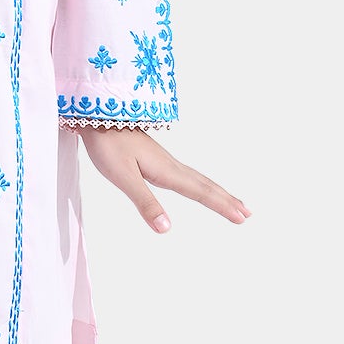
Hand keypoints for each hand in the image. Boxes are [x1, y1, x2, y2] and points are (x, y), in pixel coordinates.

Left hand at [75, 125, 249, 232]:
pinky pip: (186, 175)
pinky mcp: (154, 158)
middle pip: (204, 184)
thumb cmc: (107, 144)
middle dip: (226, 199)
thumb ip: (145, 202)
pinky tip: (194, 185)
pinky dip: (199, 184)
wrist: (96, 114)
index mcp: (166, 171)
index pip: (200, 192)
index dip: (221, 206)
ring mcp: (163, 160)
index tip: (242, 218)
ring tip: (231, 201)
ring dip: (216, 191)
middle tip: (247, 213)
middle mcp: (169, 165)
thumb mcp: (123, 177)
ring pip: (197, 178)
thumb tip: (166, 229)